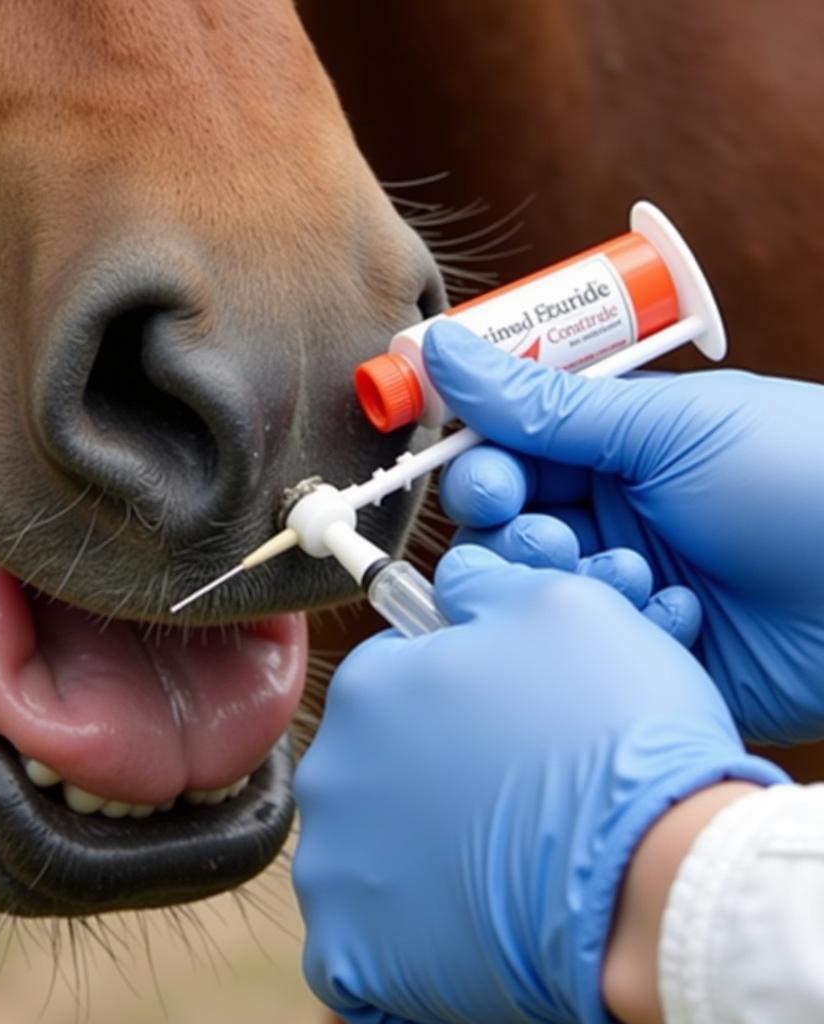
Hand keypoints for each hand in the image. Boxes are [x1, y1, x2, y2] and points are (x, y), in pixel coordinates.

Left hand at [294, 547, 786, 1023]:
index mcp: (367, 686)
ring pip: (365, 845)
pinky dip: (402, 931)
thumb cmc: (611, 732)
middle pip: (372, 760)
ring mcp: (335, 867)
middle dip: (425, 767)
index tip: (491, 717)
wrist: (655, 875)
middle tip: (502, 787)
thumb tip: (452, 581)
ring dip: (413, 849)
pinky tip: (461, 919)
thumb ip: (484, 586)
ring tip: (493, 856)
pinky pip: (359, 934)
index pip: (390, 676)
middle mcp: (330, 772)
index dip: (448, 692)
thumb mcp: (560, 605)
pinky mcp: (351, 951)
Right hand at [425, 320, 823, 744]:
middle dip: (513, 525)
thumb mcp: (668, 428)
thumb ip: (544, 403)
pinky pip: (583, 647)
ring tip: (626, 573)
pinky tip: (678, 616)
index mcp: (613, 448)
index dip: (479, 461)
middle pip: (506, 524)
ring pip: (533, 588)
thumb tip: (440, 347)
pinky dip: (618, 628)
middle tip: (545, 526)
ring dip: (565, 578)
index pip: (508, 451)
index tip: (477, 475)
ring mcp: (625, 586)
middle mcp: (610, 514)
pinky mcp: (646, 652)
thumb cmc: (802, 477)